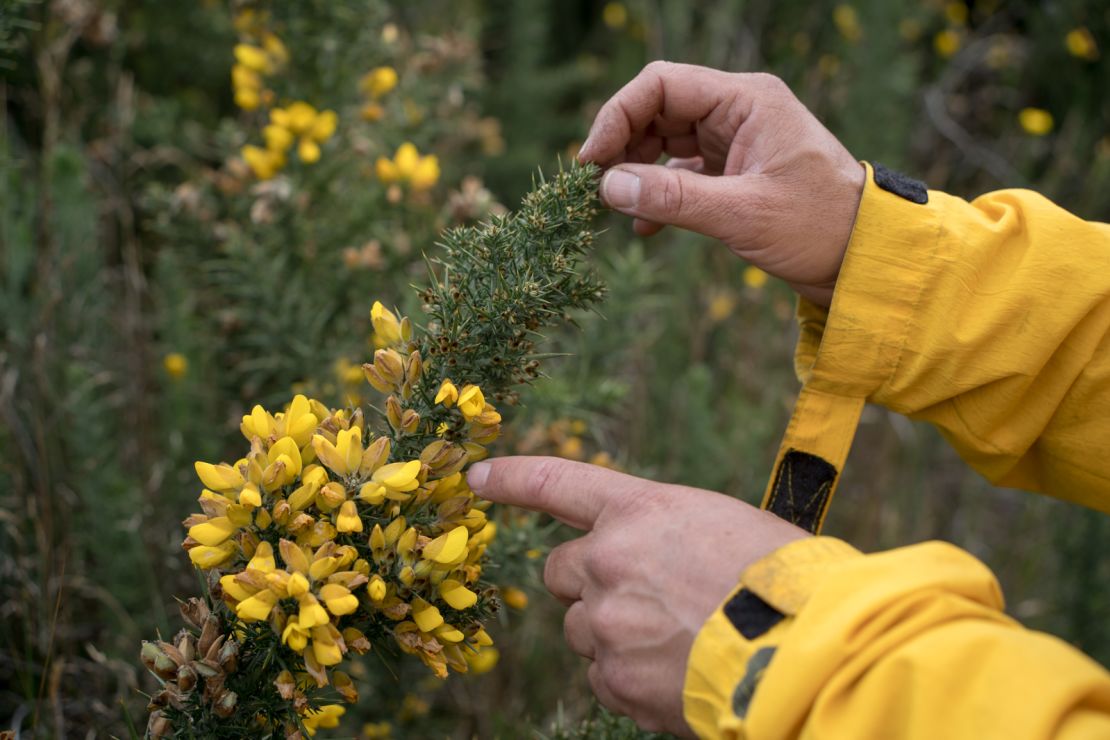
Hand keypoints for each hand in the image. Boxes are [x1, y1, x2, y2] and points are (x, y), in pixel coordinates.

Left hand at [467, 456, 807, 735]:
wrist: (805, 645)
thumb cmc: (780, 579)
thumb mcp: (720, 527)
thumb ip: (663, 537)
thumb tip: (645, 569)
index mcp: (640, 509)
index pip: (556, 482)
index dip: (512, 478)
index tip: (477, 477)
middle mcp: (609, 558)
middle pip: (561, 571)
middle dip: (589, 584)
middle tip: (643, 601)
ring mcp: (607, 620)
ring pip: (581, 628)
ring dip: (613, 633)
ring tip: (677, 641)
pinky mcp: (614, 677)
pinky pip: (602, 675)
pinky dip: (629, 678)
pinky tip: (677, 673)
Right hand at [578, 61, 865, 307]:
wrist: (864, 258)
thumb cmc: (818, 227)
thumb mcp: (743, 214)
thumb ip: (674, 198)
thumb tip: (608, 186)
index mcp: (747, 101)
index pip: (662, 85)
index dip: (617, 115)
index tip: (591, 160)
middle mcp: (739, 111)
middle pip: (658, 109)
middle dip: (623, 145)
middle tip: (597, 187)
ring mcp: (736, 140)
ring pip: (665, 140)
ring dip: (638, 172)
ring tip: (620, 207)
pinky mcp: (735, 171)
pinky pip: (682, 171)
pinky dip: (660, 194)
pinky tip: (645, 227)